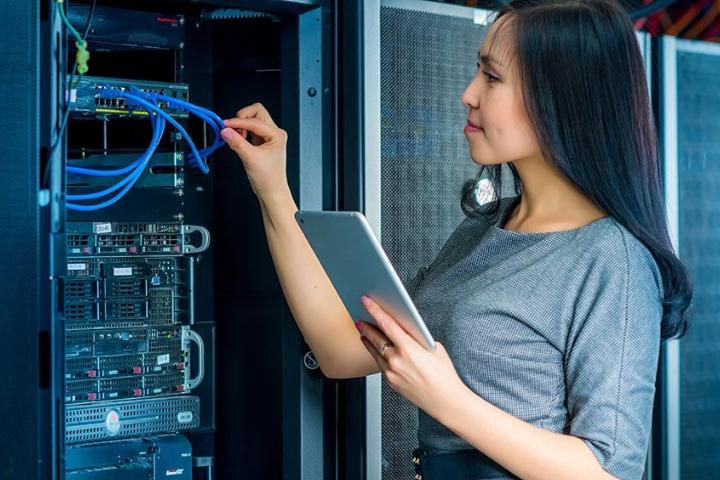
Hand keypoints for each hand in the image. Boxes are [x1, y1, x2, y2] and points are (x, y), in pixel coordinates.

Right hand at [221, 103, 289, 199]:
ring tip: (236, 136)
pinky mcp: (261, 142)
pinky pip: (250, 130)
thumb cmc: (269, 179)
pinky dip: (242, 132)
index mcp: (277, 135)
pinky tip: (238, 139)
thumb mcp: (250, 159)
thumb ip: (237, 143)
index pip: (255, 121)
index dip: (238, 122)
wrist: (271, 192)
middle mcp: (274, 133)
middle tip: (232, 128)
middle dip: (242, 118)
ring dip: (242, 125)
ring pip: (253, 120)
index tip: (225, 125)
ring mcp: (268, 137)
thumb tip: (225, 131)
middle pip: (257, 112)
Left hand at [357, 295, 464, 418]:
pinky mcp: (391, 382)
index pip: (386, 324)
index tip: (366, 301)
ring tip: (363, 331)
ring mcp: (391, 373)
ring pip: (374, 352)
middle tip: (359, 316)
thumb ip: (417, 338)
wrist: (446, 402)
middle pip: (375, 338)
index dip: (374, 310)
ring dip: (368, 340)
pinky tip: (375, 349)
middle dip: (366, 326)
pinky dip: (377, 354)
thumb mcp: (434, 349)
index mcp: (408, 348)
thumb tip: (405, 331)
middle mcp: (396, 360)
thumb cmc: (444, 375)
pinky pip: (380, 364)